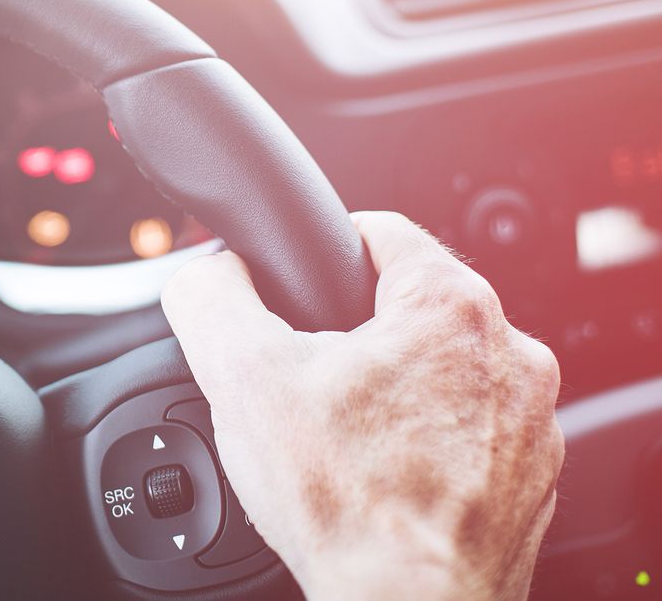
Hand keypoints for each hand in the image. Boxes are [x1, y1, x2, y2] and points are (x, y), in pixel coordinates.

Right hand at [161, 211, 563, 600]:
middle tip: (307, 385)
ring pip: (439, 370)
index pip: (376, 231)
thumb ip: (208, 295)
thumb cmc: (347, 506)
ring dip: (393, 390)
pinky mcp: (531, 476)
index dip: (318, 255)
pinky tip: (382, 476)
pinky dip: (426, 443)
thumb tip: (204, 274)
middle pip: (407, 306)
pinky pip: (469, 430)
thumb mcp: (239, 373)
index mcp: (451, 306)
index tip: (294, 295)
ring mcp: (530, 420)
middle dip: (351, 335)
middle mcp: (511, 354)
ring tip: (344, 438)